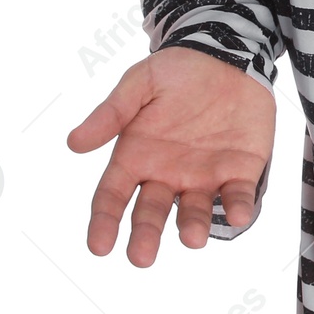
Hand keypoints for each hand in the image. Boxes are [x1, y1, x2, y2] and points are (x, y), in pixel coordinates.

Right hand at [66, 46, 275, 266]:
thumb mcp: (140, 85)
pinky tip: (239, 215)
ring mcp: (203, 176)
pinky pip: (237, 194)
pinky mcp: (240, 170)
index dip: (104, 222)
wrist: (225, 55)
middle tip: (142, 258)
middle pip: (150, 212)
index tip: (99, 247)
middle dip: (146, 235)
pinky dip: (238, 206)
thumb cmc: (177, 72)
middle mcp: (166, 174)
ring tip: (192, 238)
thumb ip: (112, 114)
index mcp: (136, 157)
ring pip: (195, 210)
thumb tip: (74, 143)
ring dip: (193, 226)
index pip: (112, 197)